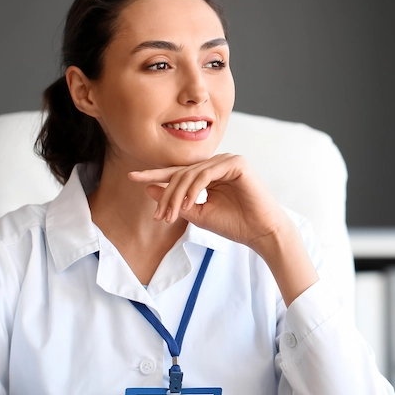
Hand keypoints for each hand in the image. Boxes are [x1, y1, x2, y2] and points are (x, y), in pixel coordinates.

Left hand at [128, 154, 285, 254]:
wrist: (261, 233)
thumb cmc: (234, 225)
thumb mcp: (197, 214)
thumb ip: (175, 202)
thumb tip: (149, 189)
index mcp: (209, 173)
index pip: (178, 172)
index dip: (155, 175)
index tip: (133, 178)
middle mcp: (217, 163)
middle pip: (181, 173)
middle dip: (167, 195)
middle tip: (160, 217)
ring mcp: (228, 160)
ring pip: (191, 173)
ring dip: (177, 195)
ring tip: (170, 216)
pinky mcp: (237, 163)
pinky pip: (207, 173)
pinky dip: (194, 189)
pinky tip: (188, 203)